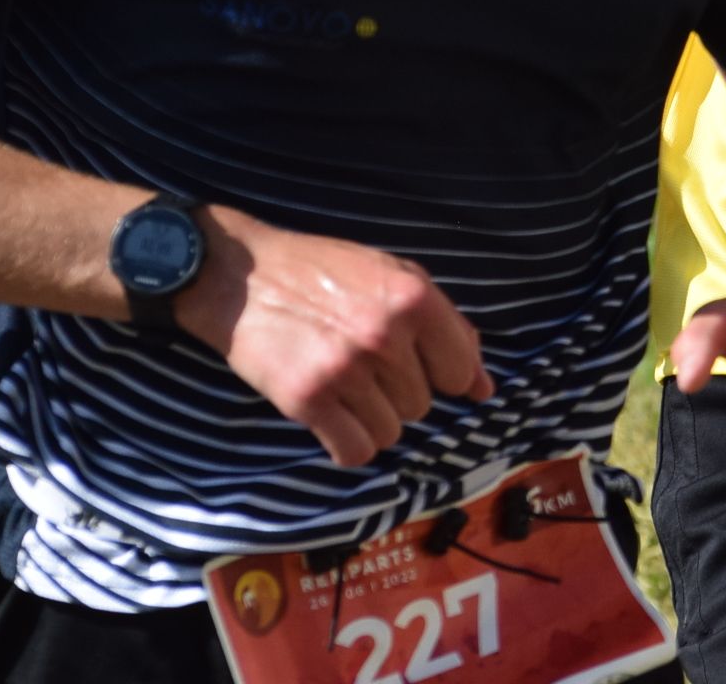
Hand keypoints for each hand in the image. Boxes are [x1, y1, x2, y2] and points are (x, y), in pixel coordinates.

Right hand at [175, 208, 493, 467]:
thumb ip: (446, 328)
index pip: (459, 370)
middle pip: (422, 405)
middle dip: (397, 392)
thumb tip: (484, 388)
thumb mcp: (392, 275)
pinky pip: (355, 452)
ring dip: (370, 418)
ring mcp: (346, 370)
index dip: (439, 373)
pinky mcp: (308, 400)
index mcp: (413, 297)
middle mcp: (385, 335)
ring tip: (342, 383)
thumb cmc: (322, 272)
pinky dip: (346, 443)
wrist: (241, 275)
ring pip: (391, 432)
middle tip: (360, 363)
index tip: (411, 363)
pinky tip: (329, 413)